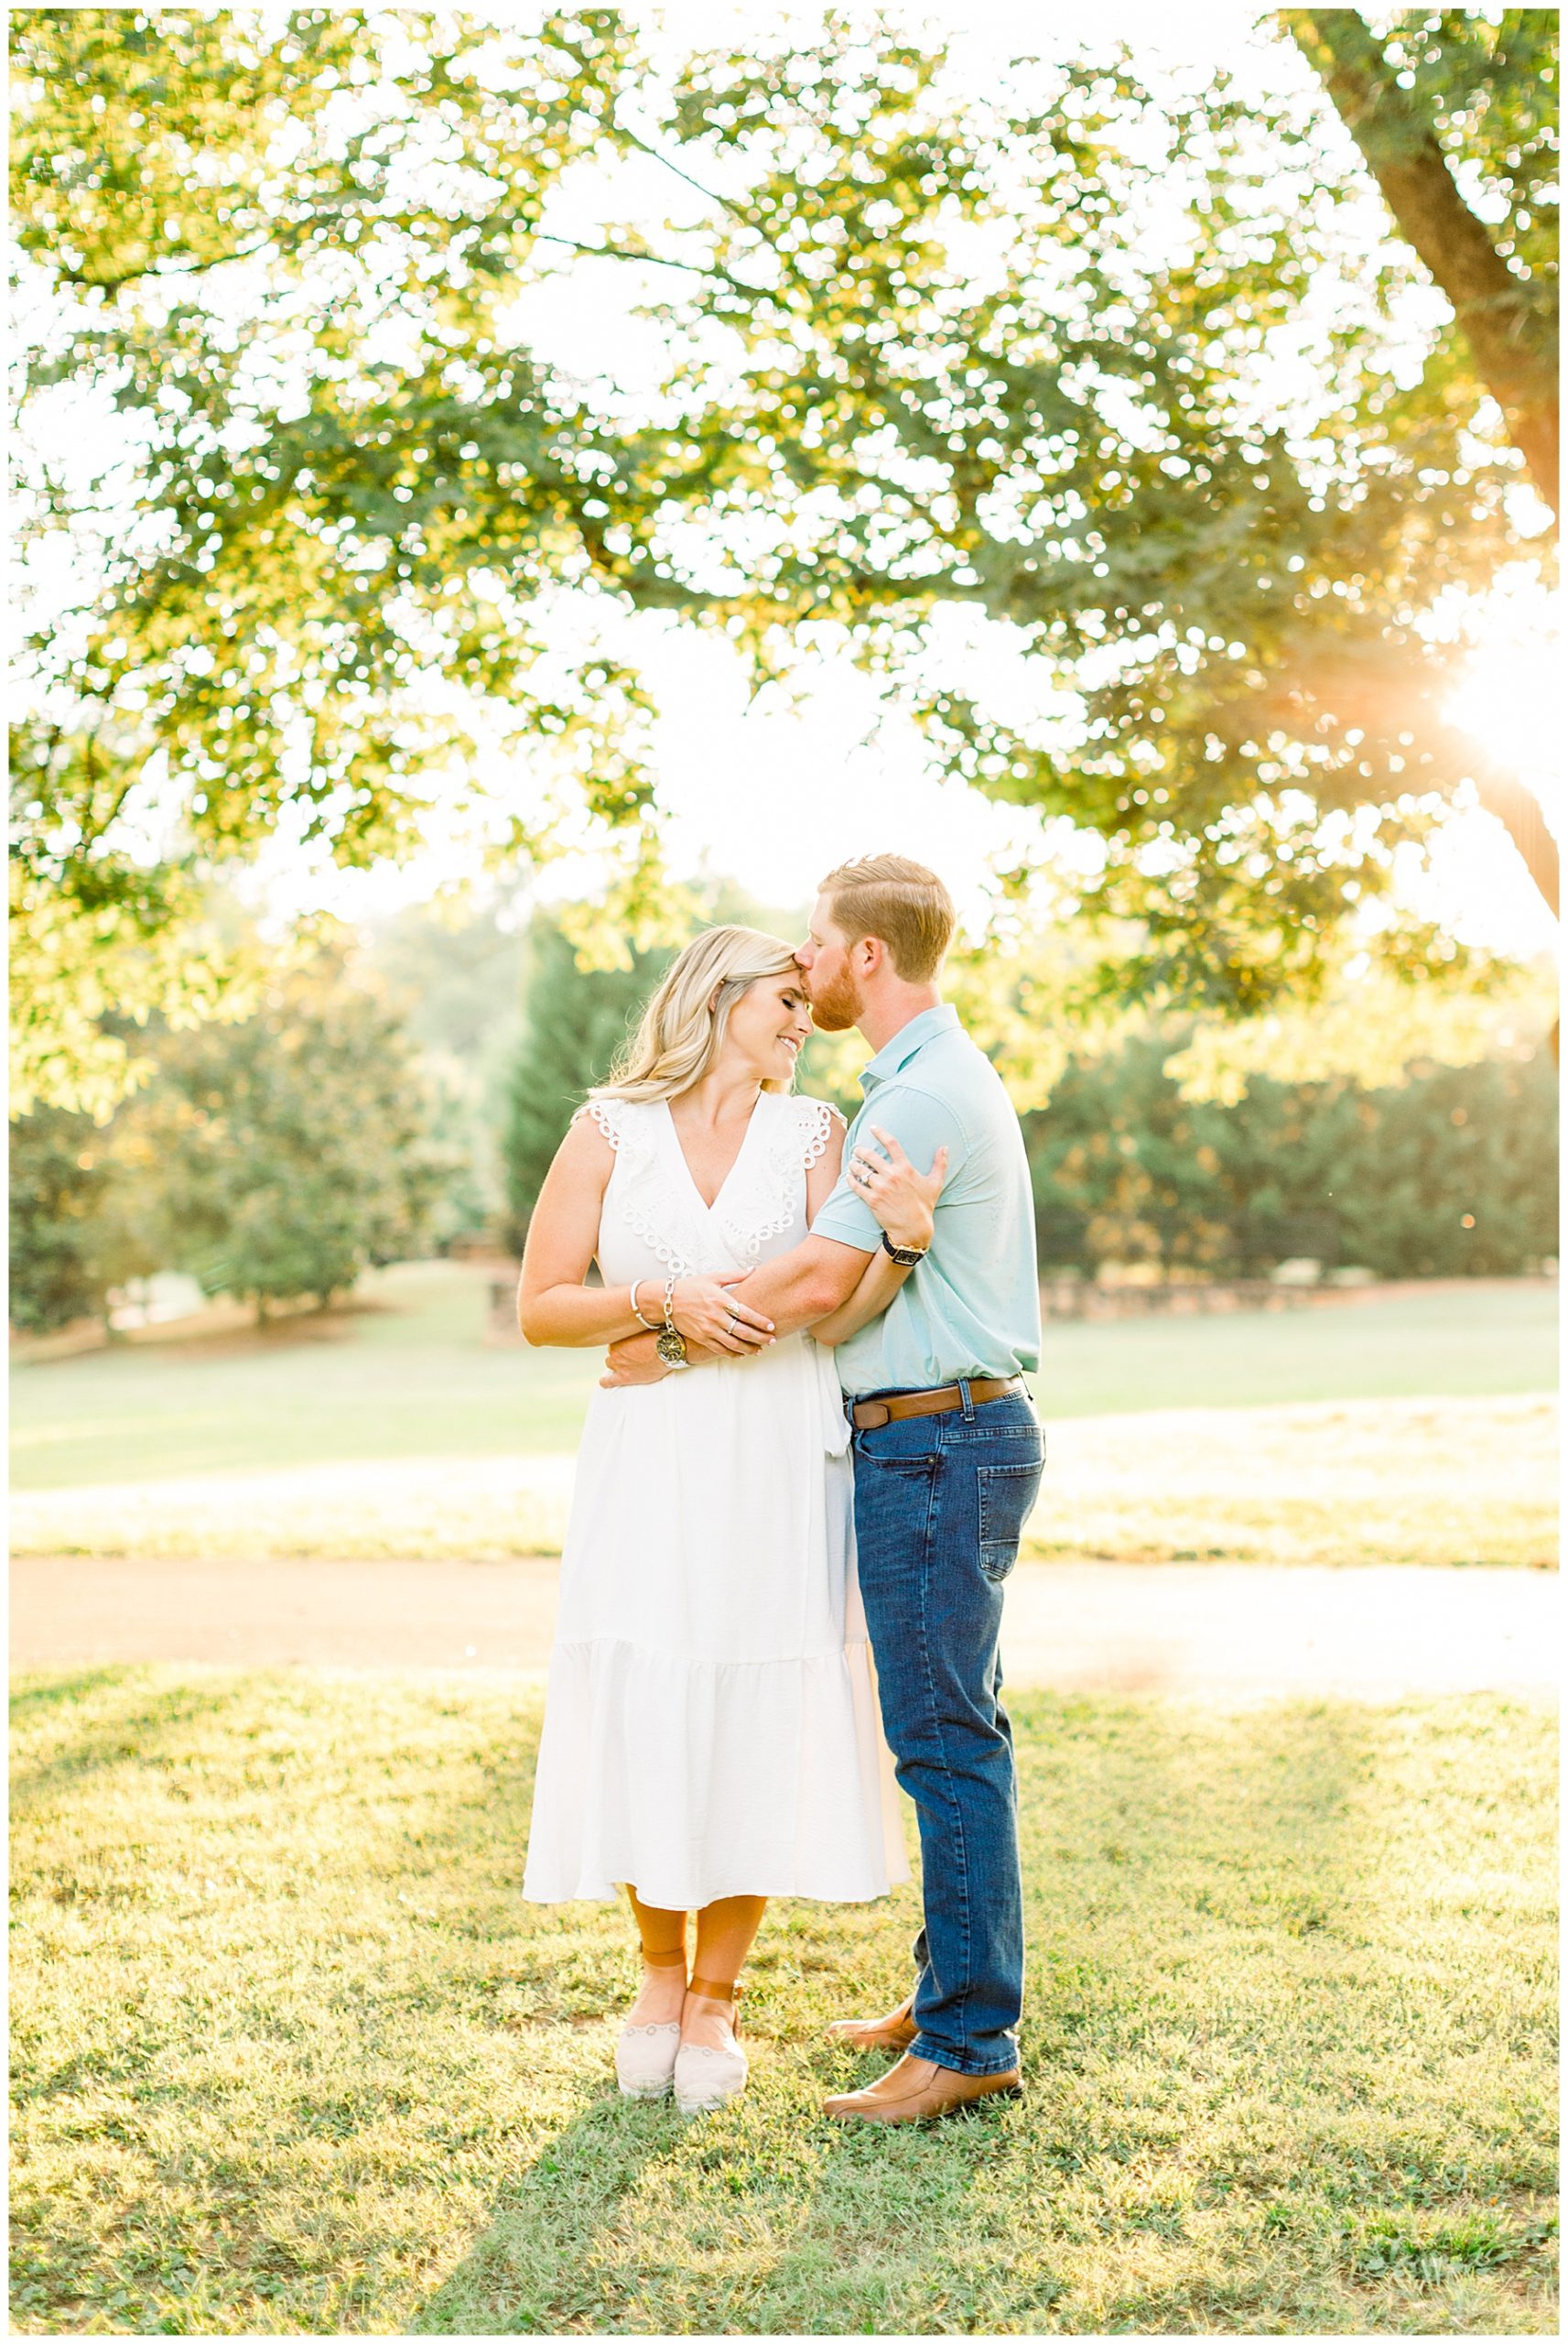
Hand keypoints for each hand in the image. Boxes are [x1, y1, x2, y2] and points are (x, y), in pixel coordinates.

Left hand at [600, 1333, 670, 1388]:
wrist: (667, 1351)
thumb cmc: (660, 1337)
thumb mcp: (644, 1329)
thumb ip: (635, 1330)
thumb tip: (635, 1326)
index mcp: (619, 1338)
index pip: (615, 1342)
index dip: (623, 1344)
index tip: (630, 1346)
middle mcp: (615, 1351)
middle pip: (612, 1353)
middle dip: (620, 1354)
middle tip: (632, 1355)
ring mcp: (618, 1365)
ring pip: (610, 1364)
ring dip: (617, 1365)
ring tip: (626, 1365)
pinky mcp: (624, 1377)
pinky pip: (608, 1381)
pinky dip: (605, 1382)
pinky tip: (605, 1382)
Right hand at [668, 1274, 774, 1354]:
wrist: (665, 1301)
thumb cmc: (690, 1287)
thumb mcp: (712, 1277)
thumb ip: (734, 1276)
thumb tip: (753, 1270)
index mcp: (720, 1300)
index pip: (745, 1313)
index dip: (760, 1321)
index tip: (771, 1326)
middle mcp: (715, 1316)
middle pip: (742, 1331)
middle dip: (759, 1338)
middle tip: (771, 1340)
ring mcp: (708, 1329)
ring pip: (733, 1344)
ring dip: (749, 1349)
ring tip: (760, 1350)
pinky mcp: (701, 1338)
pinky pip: (720, 1350)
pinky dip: (733, 1354)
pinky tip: (742, 1354)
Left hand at [847, 1125, 949, 1250]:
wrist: (913, 1229)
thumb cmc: (924, 1206)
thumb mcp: (935, 1184)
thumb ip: (940, 1164)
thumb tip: (945, 1147)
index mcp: (906, 1168)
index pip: (892, 1144)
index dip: (880, 1133)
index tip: (873, 1127)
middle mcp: (892, 1176)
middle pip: (870, 1155)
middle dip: (860, 1150)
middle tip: (857, 1150)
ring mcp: (881, 1188)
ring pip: (861, 1170)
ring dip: (854, 1165)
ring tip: (852, 1164)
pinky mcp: (872, 1200)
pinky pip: (856, 1186)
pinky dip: (851, 1180)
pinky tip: (849, 1177)